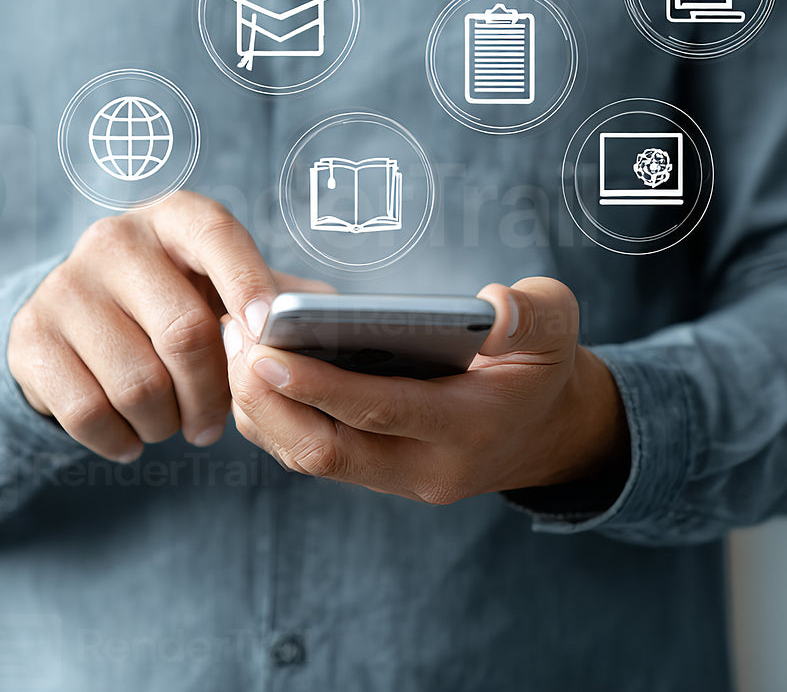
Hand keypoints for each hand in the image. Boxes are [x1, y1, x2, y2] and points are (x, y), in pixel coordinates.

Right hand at [9, 192, 328, 461]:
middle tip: (217, 424)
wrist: (77, 323)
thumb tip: (340, 323)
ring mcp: (64, 285)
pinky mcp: (30, 336)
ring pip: (137, 383)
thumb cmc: (180, 304)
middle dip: (212, 394)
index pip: (218, 236)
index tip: (269, 336)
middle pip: (184, 332)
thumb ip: (283, 300)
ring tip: (174, 423)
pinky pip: (87, 411)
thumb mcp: (228, 289)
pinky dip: (120, 440)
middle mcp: (114, 239)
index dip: (249, 286)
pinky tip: (131, 436)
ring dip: (167, 424)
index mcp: (175, 218)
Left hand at [227, 277, 629, 504]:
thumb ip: (530, 314)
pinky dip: (272, 416)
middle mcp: (426, 467)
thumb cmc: (541, 365)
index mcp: (469, 427)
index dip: (319, 385)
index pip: (380, 411)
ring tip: (230, 345)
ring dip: (261, 408)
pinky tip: (248, 367)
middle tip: (231, 342)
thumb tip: (492, 308)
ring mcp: (395, 478)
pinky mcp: (372, 473)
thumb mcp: (556, 328)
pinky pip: (308, 454)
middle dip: (269, 401)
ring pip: (308, 458)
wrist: (547, 432)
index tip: (266, 352)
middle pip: (326, 450)